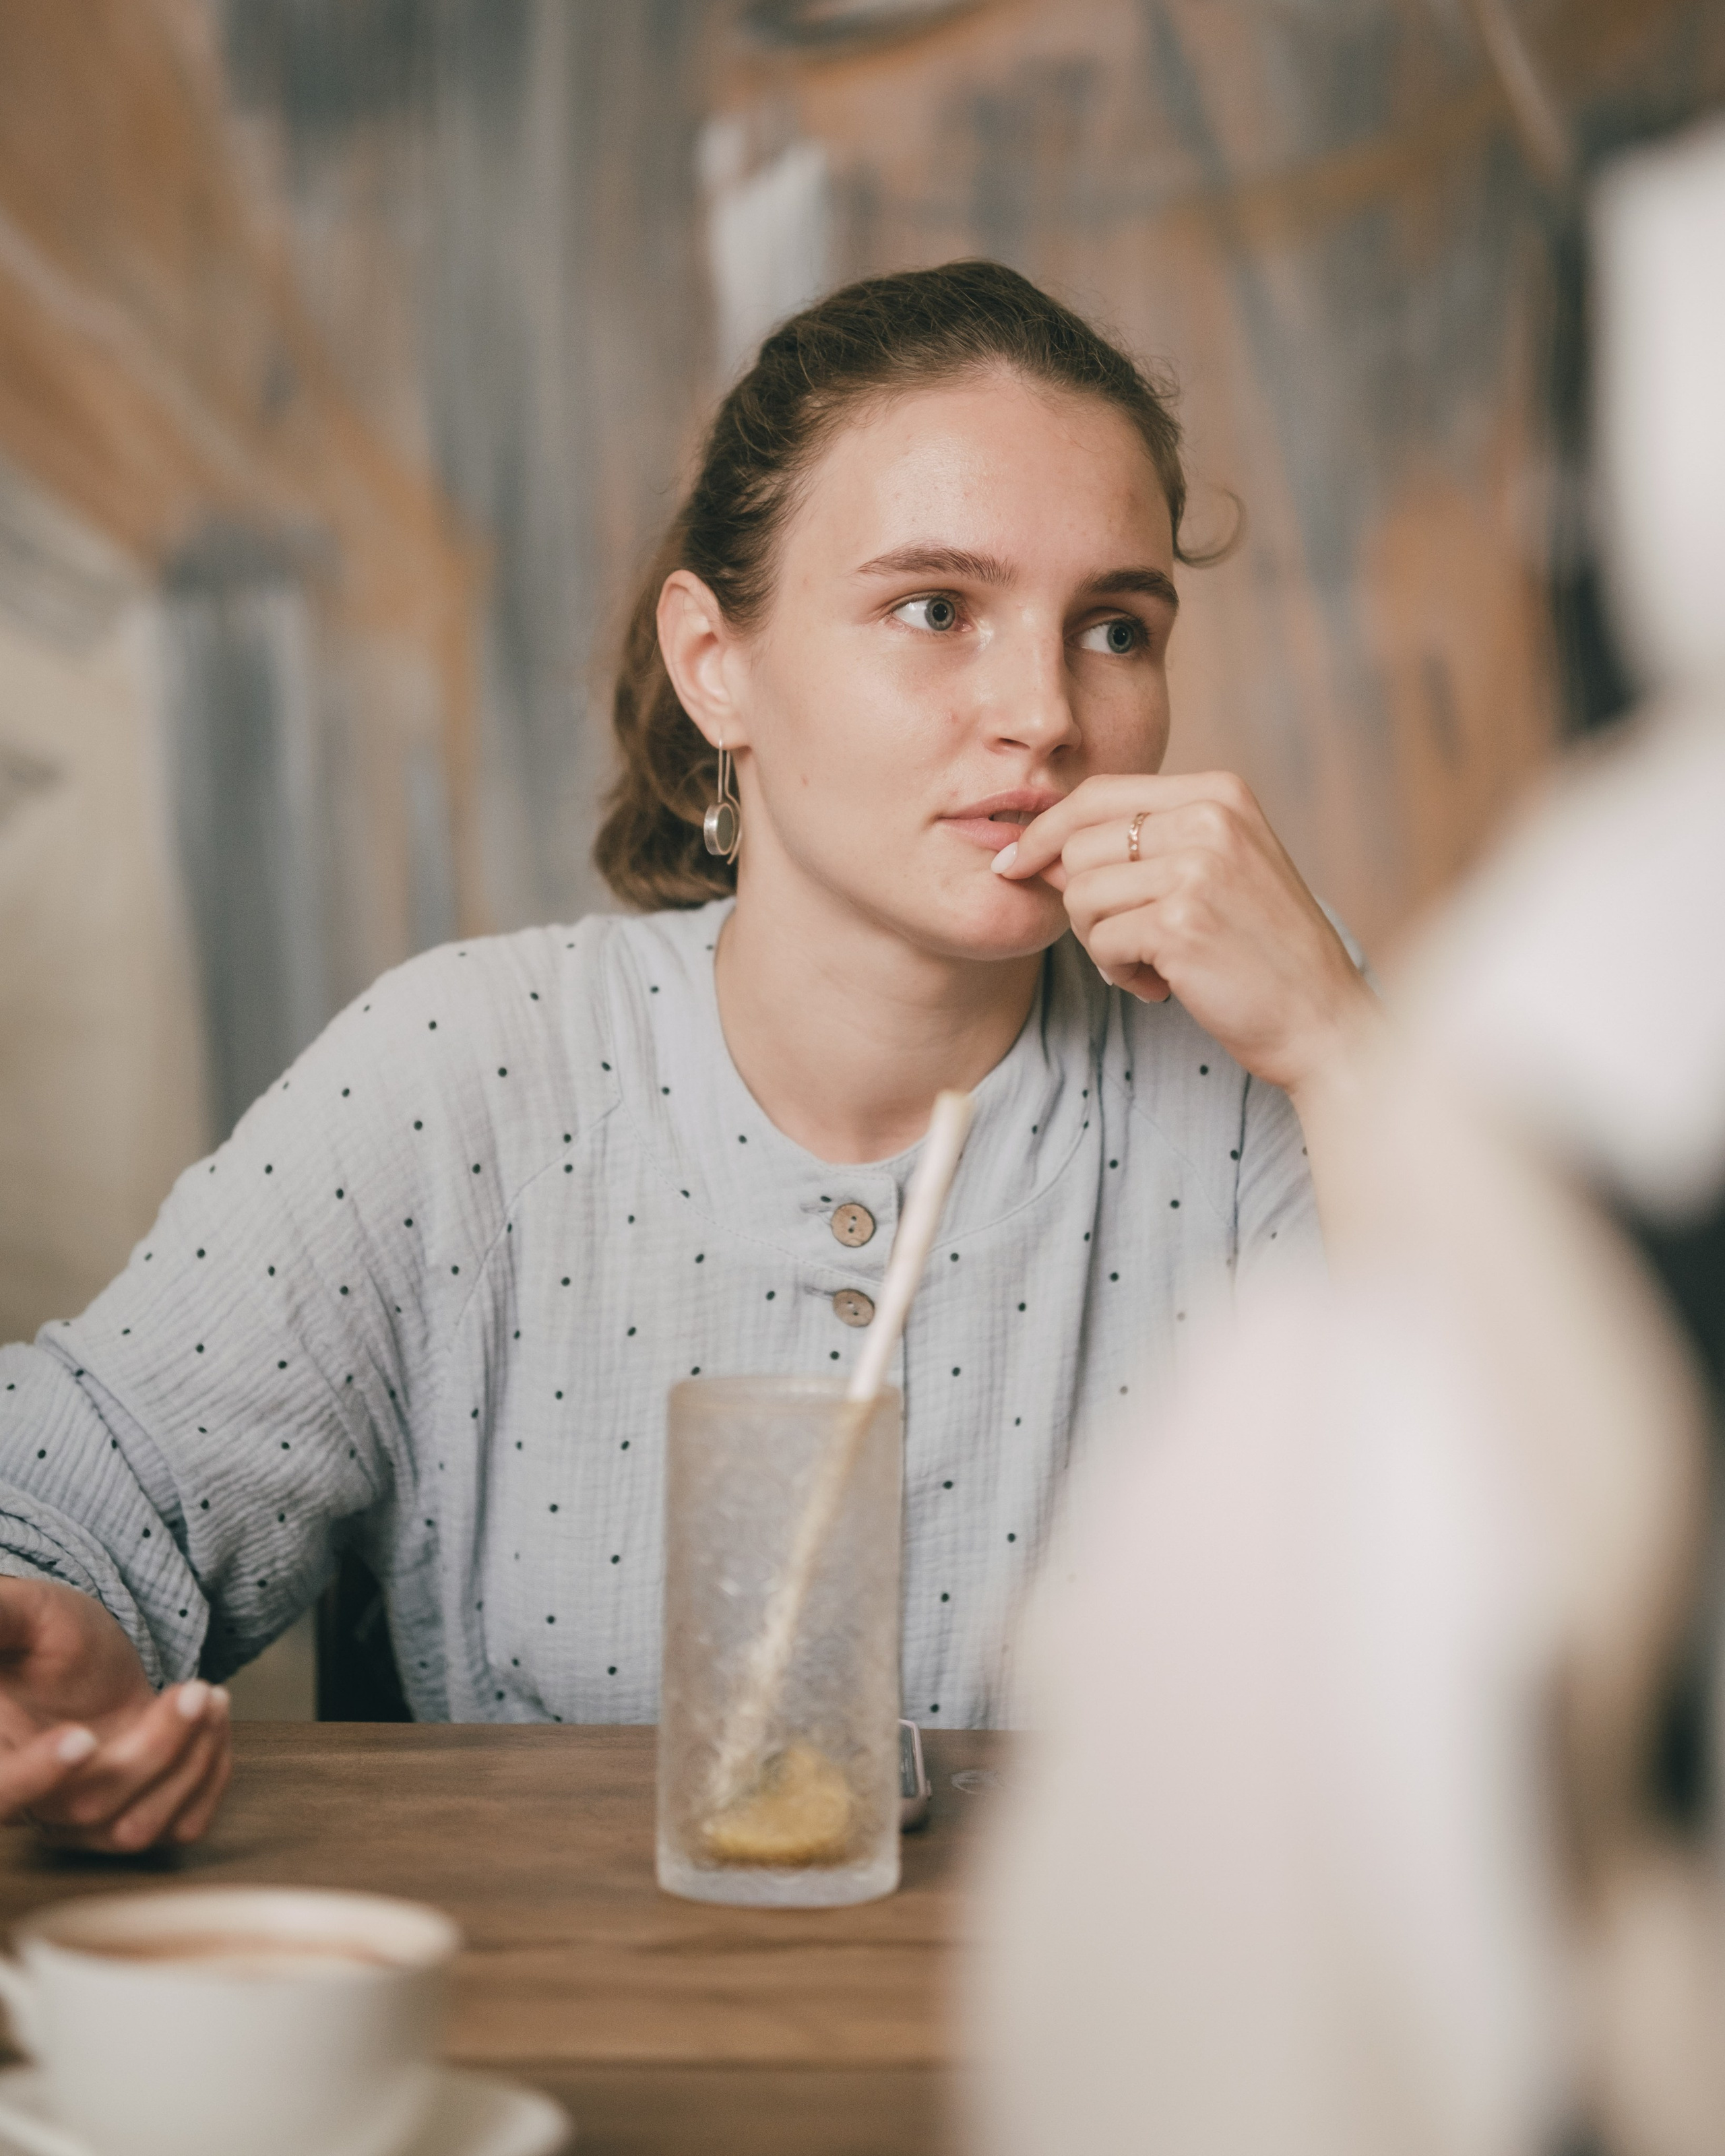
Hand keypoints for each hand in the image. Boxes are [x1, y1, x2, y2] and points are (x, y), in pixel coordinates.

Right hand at [0, 1577, 231, 1850]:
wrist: (89, 1662)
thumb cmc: (43, 1637)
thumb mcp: (23, 1615)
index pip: (0, 1792)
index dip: (34, 1776)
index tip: (82, 1738)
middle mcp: (33, 1804)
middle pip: (87, 1806)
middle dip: (156, 1748)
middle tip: (195, 1690)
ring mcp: (81, 1824)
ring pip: (136, 1827)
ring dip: (191, 1761)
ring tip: (210, 1696)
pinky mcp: (129, 1822)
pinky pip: (178, 1829)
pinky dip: (210, 1777)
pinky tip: (214, 1723)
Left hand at [995, 771, 1373, 1097]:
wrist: (1321, 1017)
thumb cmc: (1259, 948)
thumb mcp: (1214, 868)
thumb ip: (1141, 845)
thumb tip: (1035, 849)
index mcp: (1219, 792)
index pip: (1098, 794)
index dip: (1046, 831)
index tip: (1016, 864)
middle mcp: (1209, 818)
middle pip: (1078, 846)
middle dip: (1083, 903)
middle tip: (1127, 940)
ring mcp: (1197, 868)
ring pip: (1080, 895)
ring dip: (1101, 942)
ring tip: (1152, 962)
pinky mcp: (1181, 923)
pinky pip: (1100, 941)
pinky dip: (1120, 973)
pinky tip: (1163, 984)